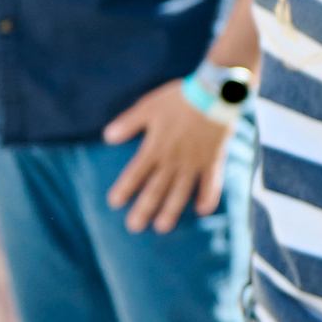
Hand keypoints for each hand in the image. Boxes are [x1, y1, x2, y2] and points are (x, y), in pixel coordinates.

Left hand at [102, 81, 234, 234]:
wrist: (215, 93)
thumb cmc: (179, 99)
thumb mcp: (149, 106)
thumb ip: (129, 123)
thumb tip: (107, 136)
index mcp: (155, 147)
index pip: (135, 173)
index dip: (125, 188)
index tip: (114, 203)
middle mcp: (173, 159)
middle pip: (156, 188)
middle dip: (144, 208)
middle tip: (134, 227)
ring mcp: (194, 162)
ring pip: (180, 191)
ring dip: (171, 209)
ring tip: (162, 227)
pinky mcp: (213, 160)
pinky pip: (211, 182)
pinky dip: (207, 197)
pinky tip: (202, 210)